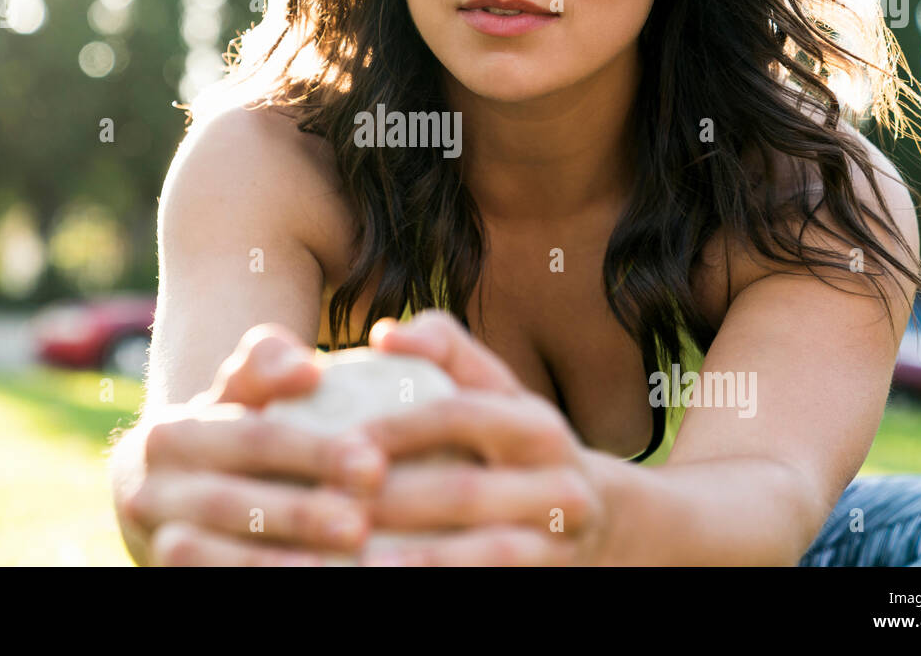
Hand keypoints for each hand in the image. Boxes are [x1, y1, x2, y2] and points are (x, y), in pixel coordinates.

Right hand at [112, 323, 386, 565]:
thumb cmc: (224, 435)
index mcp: (172, 435)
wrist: (162, 501)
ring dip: (273, 563)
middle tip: (360, 524)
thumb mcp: (235, 394)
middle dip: (297, 514)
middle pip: (229, 504)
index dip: (312, 452)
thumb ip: (265, 367)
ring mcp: (155, 542)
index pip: (252, 439)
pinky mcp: (166, 576)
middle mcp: (152, 492)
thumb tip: (307, 368)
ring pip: (206, 557)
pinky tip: (317, 579)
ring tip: (334, 566)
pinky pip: (208, 581)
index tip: (374, 463)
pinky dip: (260, 582)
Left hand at [356, 310, 614, 565]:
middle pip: (465, 491)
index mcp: (538, 427)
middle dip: (393, 500)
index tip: (341, 442)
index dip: (400, 428)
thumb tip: (384, 336)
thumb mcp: (494, 390)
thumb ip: (443, 348)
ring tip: (360, 563)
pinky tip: (383, 581)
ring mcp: (557, 545)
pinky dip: (438, 582)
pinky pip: (491, 584)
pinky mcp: (546, 581)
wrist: (592, 519)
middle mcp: (560, 485)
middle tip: (327, 505)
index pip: (462, 416)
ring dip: (420, 561)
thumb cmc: (512, 439)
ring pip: (488, 554)